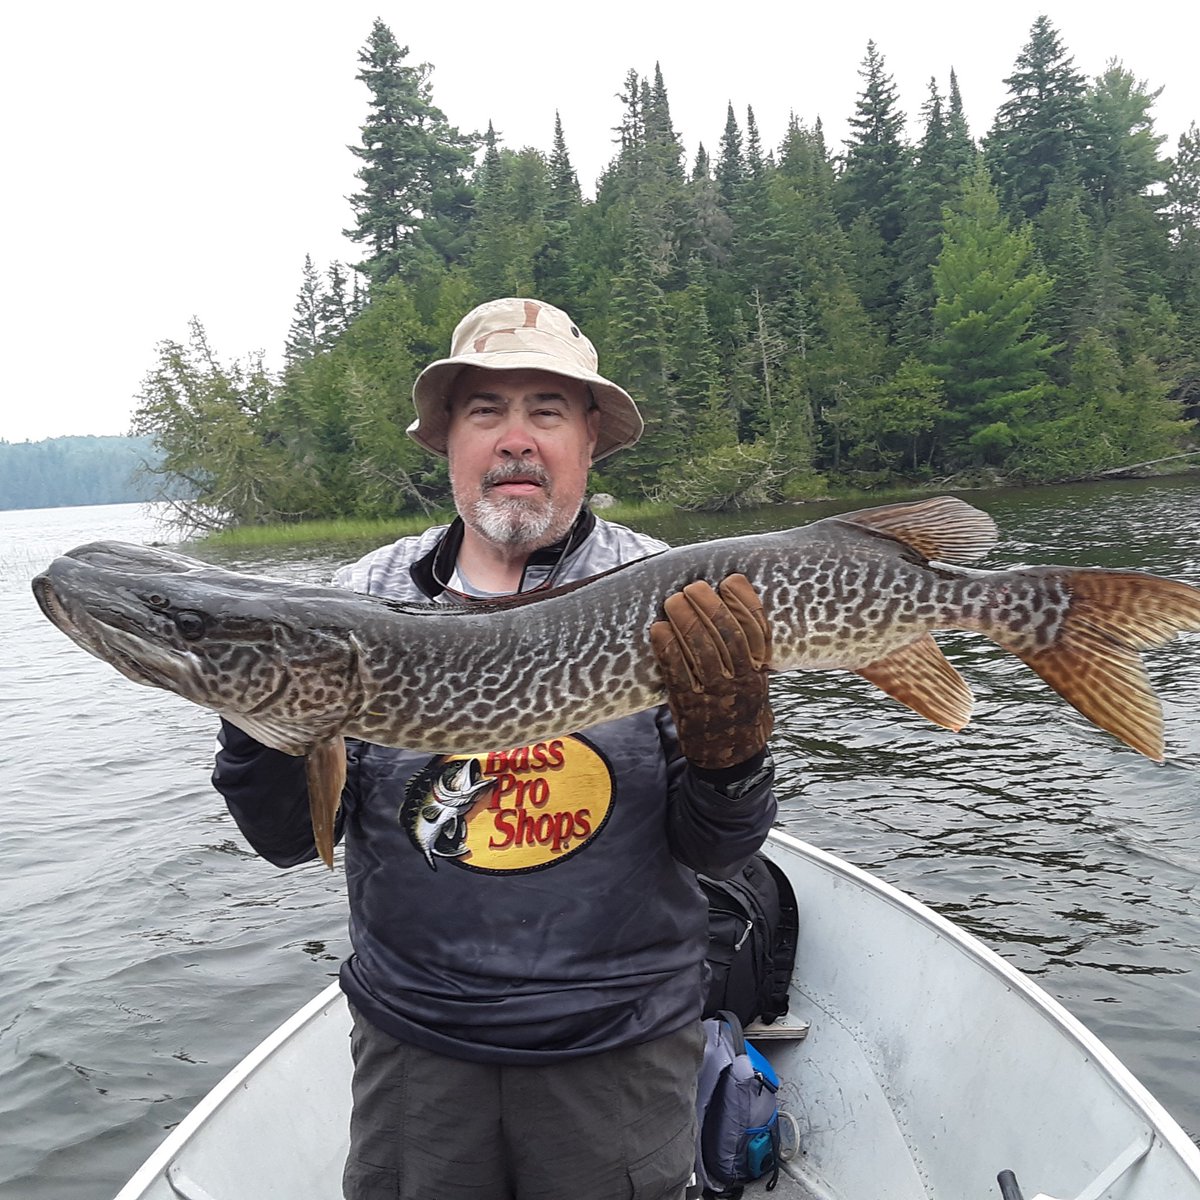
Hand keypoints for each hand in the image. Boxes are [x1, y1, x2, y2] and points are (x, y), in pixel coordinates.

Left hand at [649, 574, 772, 770]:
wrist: (730, 757)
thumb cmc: (739, 709)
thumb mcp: (755, 680)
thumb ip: (748, 650)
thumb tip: (733, 603)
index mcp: (758, 671)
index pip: (756, 630)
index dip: (744, 601)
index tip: (730, 580)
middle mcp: (741, 681)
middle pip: (727, 635)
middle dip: (709, 605)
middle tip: (693, 587)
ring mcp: (715, 694)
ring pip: (702, 650)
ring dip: (686, 620)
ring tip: (673, 600)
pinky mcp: (689, 704)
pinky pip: (677, 671)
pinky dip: (667, 647)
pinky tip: (659, 629)